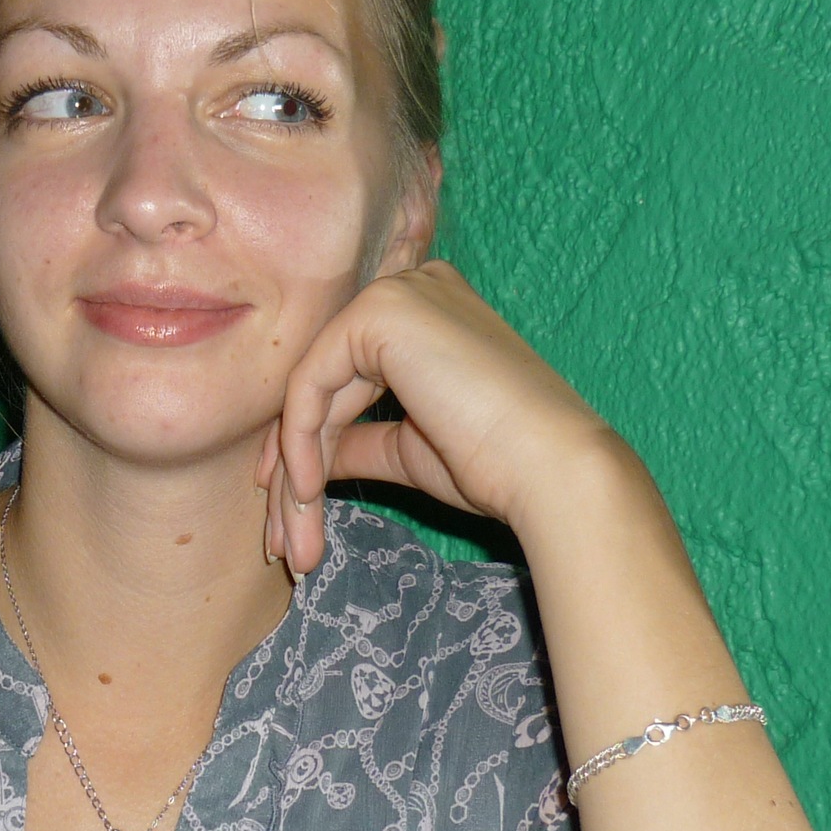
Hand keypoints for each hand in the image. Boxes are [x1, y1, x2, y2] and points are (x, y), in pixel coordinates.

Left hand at [255, 261, 617, 574]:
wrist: (549, 467)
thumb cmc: (497, 463)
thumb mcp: (409, 449)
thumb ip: (357, 441)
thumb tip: (308, 461)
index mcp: (428, 313)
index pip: (347, 376)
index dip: (311, 442)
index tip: (294, 505)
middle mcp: (411, 289)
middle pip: (324, 383)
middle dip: (295, 464)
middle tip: (282, 539)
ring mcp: (396, 294)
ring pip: (311, 388)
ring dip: (294, 470)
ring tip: (292, 541)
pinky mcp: (379, 312)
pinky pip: (311, 384)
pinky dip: (301, 443)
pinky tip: (308, 493)